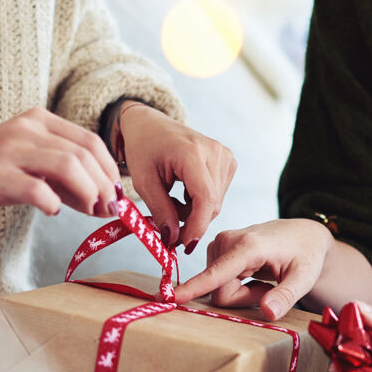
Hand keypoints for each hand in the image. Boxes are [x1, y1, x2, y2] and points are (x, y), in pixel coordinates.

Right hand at [0, 108, 120, 219]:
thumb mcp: (31, 168)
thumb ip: (66, 180)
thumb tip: (107, 202)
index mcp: (39, 121)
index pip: (90, 142)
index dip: (111, 171)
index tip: (117, 198)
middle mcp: (27, 129)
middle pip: (84, 154)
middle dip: (104, 186)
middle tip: (108, 210)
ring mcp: (10, 150)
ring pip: (67, 166)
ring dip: (88, 193)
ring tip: (90, 212)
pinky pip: (36, 189)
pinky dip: (52, 203)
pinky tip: (51, 210)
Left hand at [118, 103, 235, 250]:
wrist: (150, 125)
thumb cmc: (143, 149)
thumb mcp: (144, 183)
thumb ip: (161, 211)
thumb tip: (173, 241)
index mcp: (192, 153)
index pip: (205, 199)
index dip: (197, 227)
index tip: (184, 246)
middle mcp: (215, 152)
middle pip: (212, 204)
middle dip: (190, 222)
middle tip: (167, 225)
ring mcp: (225, 155)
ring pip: (215, 203)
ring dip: (194, 212)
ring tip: (172, 200)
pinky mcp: (228, 161)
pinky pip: (218, 194)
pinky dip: (200, 202)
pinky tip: (184, 192)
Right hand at [174, 218, 334, 319]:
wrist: (303, 235)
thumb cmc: (306, 255)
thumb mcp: (305, 278)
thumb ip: (287, 296)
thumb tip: (268, 312)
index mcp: (249, 246)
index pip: (217, 273)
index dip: (196, 287)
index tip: (172, 297)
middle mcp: (228, 240)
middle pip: (220, 291)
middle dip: (243, 298)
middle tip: (268, 286)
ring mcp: (220, 243)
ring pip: (217, 289)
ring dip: (240, 292)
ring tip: (262, 277)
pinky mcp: (216, 248)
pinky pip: (217, 283)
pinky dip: (236, 285)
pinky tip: (252, 273)